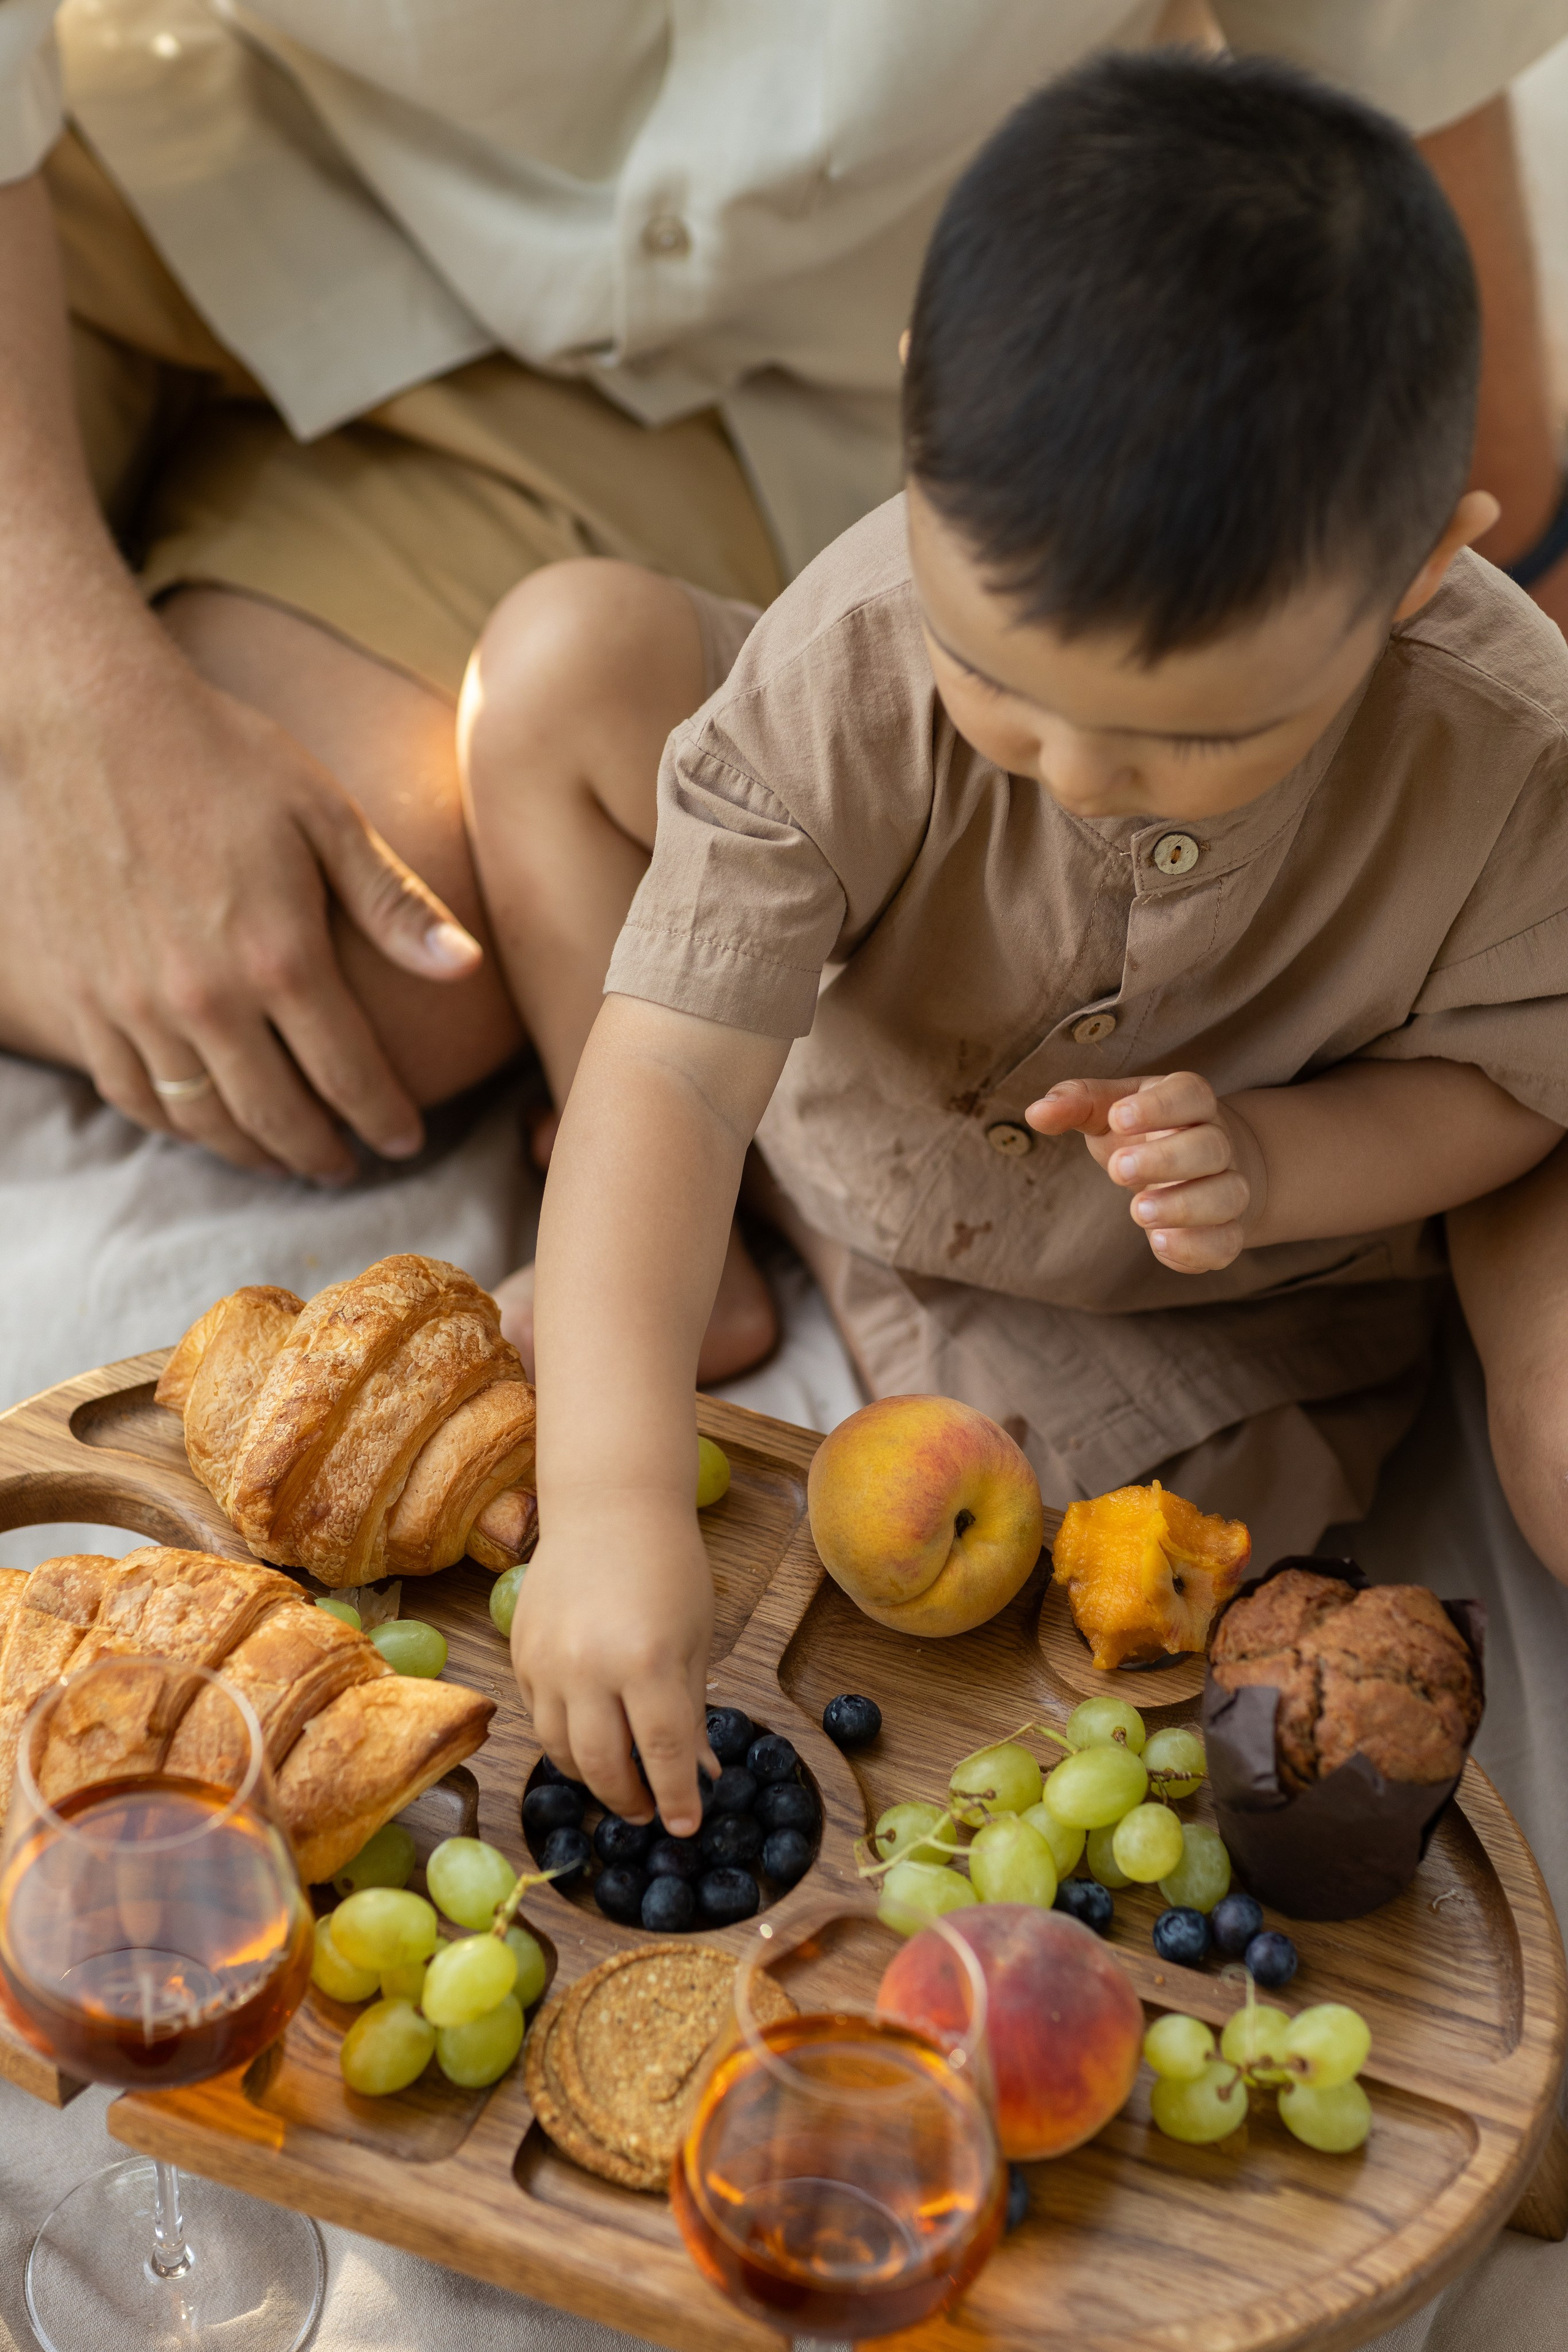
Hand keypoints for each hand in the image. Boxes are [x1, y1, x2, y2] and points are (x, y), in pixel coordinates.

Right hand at [0, 618, 480, 1181]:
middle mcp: (206, 997)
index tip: (406, 1142)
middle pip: (277, 1115)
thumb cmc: (219, 756)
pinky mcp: (81, 997)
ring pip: (202, 1118)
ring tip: (285, 1159)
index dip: (384, 1119)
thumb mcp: (326, 817)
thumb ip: (394, 903)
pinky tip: (203, 1124)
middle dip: (322, 1155)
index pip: (349, 1073)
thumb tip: (466, 967)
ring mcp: (134, 1005)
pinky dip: (174, 1123)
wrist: (86, 720)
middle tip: (348, 1168)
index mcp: (280, 955)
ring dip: (251, 1153)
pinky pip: (131, 1093)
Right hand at [510, 1491, 719, 1835]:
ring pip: (560, 1750)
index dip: (676, 1798)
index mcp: (646, 1661)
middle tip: (649, 1811)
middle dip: (629, 1800)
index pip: (661, 1754)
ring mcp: (548, 1663)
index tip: (686, 1825)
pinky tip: (590, 1735)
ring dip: (592, 1776)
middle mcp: (590, 1668)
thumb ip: (691, 1708)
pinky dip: (565, 1738)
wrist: (608, 1506)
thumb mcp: (695, 1637)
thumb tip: (699, 1772)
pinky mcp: (521, 1654)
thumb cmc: (667, 1565)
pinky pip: (539, 1717)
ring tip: (619, 1781)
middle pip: (603, 1765)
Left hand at [1026, 1070, 1266, 1270]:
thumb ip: (1076, 1103)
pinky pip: (1226, 1242)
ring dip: (1185, 1207)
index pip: (1190, 1093)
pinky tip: (1160, 1243)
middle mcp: (1218, 1142)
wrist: (1203, 1167)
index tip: (1117, 1118)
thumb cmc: (1145, 1132)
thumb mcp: (1111, 1109)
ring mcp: (1228, 1187)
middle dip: (1166, 1160)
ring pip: (1229, 1195)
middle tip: (1118, 1170)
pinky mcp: (1227, 1229)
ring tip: (1138, 1212)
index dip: (1160, 1105)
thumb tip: (1036, 1112)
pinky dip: (1197, 1248)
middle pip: (1211, 1147)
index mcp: (1190, 1103)